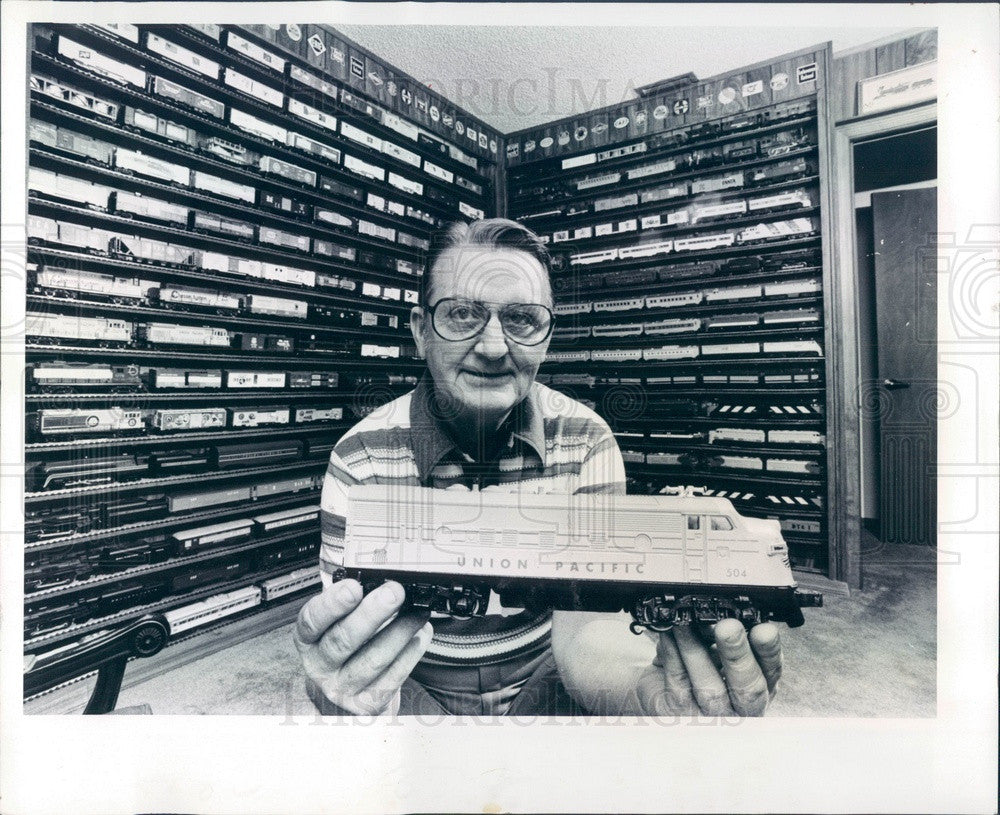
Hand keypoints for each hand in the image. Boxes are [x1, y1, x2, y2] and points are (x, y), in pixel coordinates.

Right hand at [293, 578, 431, 715]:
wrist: (347, 689)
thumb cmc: (345, 644)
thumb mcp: (337, 622)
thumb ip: (352, 603)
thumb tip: (383, 583)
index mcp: (308, 639)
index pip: (312, 620)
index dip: (332, 604)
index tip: (354, 587)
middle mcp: (320, 666)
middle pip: (343, 640)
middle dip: (372, 614)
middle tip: (394, 593)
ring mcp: (342, 688)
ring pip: (372, 660)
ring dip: (399, 632)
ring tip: (418, 612)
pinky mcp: (367, 704)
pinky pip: (393, 677)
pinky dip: (410, 653)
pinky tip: (420, 635)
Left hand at [635, 619, 781, 716]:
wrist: (664, 695)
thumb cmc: (700, 670)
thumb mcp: (720, 653)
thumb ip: (727, 638)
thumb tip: (719, 614)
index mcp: (760, 688)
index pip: (772, 671)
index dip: (770, 652)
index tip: (764, 629)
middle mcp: (742, 709)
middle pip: (747, 688)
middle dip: (738, 655)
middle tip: (729, 627)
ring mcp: (711, 718)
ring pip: (709, 688)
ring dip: (696, 650)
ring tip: (686, 623)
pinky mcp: (680, 716)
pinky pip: (678, 685)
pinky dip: (673, 656)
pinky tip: (668, 636)